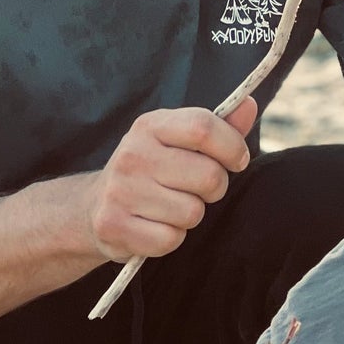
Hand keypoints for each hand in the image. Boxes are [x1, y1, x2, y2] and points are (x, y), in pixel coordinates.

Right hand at [87, 98, 258, 262]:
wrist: (94, 205)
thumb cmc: (150, 170)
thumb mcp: (178, 140)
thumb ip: (218, 126)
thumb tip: (249, 104)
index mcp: (150, 126)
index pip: (204, 128)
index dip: (233, 147)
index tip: (237, 160)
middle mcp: (132, 154)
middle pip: (208, 176)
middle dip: (215, 188)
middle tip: (197, 189)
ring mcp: (120, 190)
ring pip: (192, 212)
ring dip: (191, 215)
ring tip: (171, 207)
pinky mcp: (113, 225)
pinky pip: (170, 239)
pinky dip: (170, 239)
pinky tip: (155, 226)